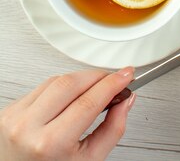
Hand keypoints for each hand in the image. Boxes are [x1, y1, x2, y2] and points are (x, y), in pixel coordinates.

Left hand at [0, 67, 135, 159]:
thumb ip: (112, 130)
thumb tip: (125, 101)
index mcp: (50, 144)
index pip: (89, 101)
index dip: (112, 83)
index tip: (126, 75)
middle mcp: (28, 127)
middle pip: (72, 83)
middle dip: (98, 76)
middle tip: (114, 79)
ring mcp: (15, 117)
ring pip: (57, 80)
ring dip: (80, 80)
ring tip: (93, 90)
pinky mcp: (10, 109)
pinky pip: (42, 86)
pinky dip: (60, 87)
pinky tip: (69, 97)